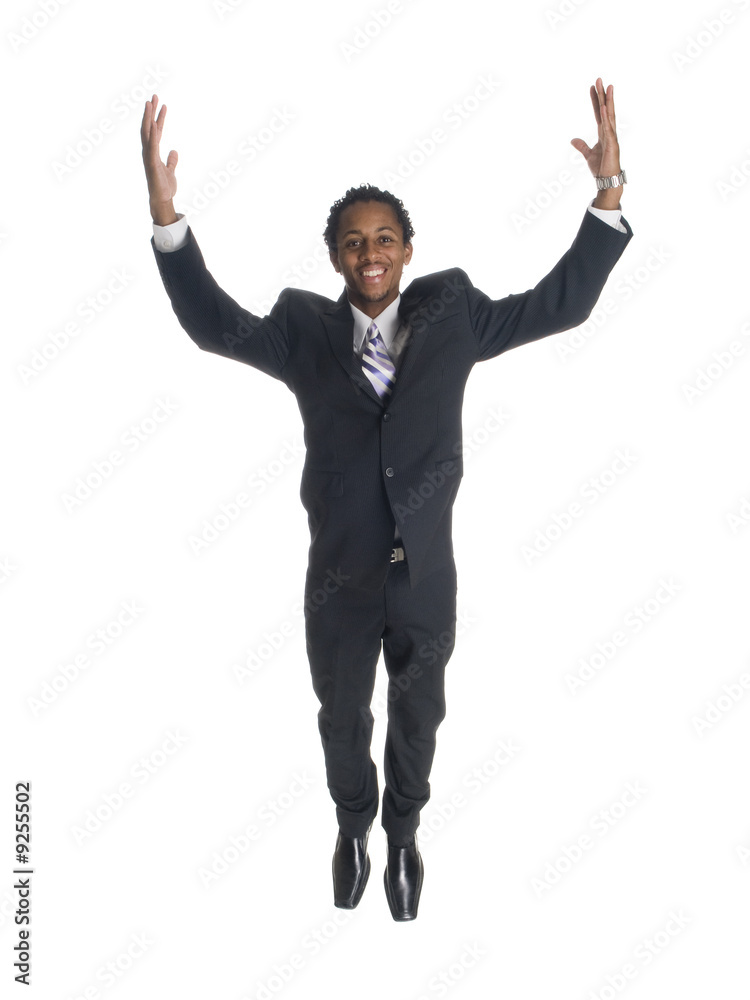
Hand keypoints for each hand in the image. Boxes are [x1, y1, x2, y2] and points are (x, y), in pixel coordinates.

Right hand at [141, 94, 177, 223]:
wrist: (162, 200)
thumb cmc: (165, 187)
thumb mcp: (171, 171)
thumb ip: (172, 161)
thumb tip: (174, 151)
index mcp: (153, 151)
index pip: (156, 130)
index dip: (158, 117)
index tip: (161, 105)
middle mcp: (148, 151)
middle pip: (149, 127)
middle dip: (151, 111)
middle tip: (154, 96)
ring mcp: (149, 155)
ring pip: (147, 132)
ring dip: (149, 117)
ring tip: (150, 102)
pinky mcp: (152, 162)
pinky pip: (152, 145)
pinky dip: (153, 134)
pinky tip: (155, 123)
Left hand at [570, 78, 620, 179]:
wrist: (607, 180)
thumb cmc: (601, 168)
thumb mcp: (588, 154)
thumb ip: (581, 145)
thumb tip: (573, 139)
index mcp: (603, 133)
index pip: (598, 112)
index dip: (595, 100)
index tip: (592, 87)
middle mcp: (609, 131)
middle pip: (606, 109)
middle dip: (602, 95)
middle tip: (599, 79)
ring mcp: (612, 136)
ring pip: (610, 115)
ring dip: (608, 100)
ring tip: (607, 86)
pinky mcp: (612, 144)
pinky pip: (609, 128)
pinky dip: (607, 117)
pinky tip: (604, 107)